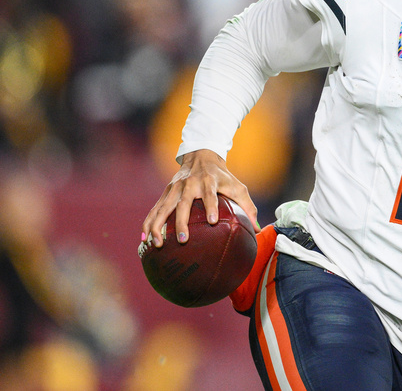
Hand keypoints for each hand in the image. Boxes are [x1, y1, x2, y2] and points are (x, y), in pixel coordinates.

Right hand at [141, 149, 257, 247]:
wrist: (201, 156)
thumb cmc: (222, 176)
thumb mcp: (238, 186)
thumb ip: (248, 206)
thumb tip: (258, 230)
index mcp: (208, 181)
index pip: (210, 194)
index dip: (211, 206)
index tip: (213, 221)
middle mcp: (189, 184)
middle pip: (183, 203)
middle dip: (182, 222)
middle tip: (184, 239)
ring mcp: (174, 188)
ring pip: (163, 208)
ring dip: (158, 226)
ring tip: (157, 244)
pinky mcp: (165, 193)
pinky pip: (155, 210)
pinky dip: (148, 223)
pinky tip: (144, 239)